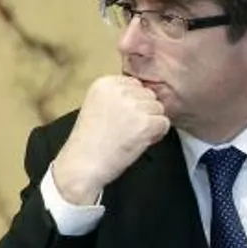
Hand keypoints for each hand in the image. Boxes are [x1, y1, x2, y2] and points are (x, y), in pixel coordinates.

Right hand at [51, 75, 169, 203]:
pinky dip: (156, 135)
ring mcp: (133, 106)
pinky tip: (138, 142)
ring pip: (158, 109)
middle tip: (125, 129)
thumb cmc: (88, 142)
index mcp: (104, 83)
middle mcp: (119, 90)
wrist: (82, 164)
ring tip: (130, 136)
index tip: (120, 118)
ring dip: (150, 124)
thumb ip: (118, 97)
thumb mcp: (96, 106)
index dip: (132, 103)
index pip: (135, 84)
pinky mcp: (145, 123)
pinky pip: (164, 123)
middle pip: (149, 95)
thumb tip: (145, 97)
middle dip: (143, 112)